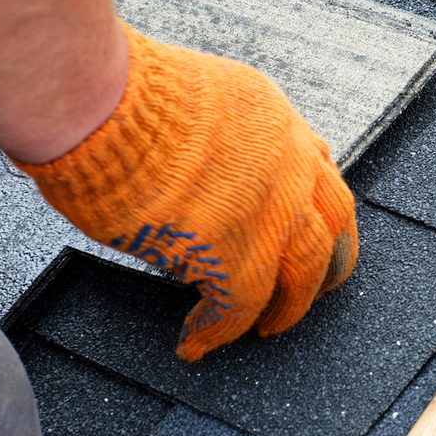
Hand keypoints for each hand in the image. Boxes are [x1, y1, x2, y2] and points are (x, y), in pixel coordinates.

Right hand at [15, 21, 357, 359]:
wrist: (102, 102)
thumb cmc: (125, 94)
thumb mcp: (205, 97)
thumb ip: (227, 135)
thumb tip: (211, 168)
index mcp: (279, 124)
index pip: (322, 172)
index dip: (319, 209)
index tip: (316, 231)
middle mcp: (290, 165)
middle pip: (333, 226)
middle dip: (329, 264)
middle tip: (316, 290)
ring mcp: (269, 210)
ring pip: (303, 274)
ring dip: (288, 308)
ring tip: (269, 329)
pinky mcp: (233, 251)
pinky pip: (239, 307)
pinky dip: (217, 331)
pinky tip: (196, 341)